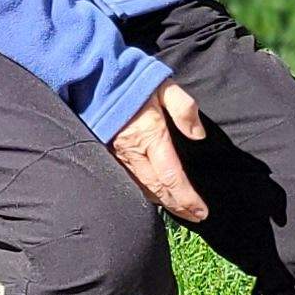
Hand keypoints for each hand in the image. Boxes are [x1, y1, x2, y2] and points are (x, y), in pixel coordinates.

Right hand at [109, 81, 209, 223]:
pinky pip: (128, 181)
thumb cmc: (131, 79)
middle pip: (158, 190)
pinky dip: (144, 193)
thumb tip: (198, 135)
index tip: (202, 212)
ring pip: (142, 189)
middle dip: (178, 206)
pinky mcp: (108, 154)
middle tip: (196, 217)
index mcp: (150, 136)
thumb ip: (184, 109)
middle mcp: (133, 152)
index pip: (172, 178)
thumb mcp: (164, 85)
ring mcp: (118, 155)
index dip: (187, 199)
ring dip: (161, 202)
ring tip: (178, 209)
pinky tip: (153, 194)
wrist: (92, 77)